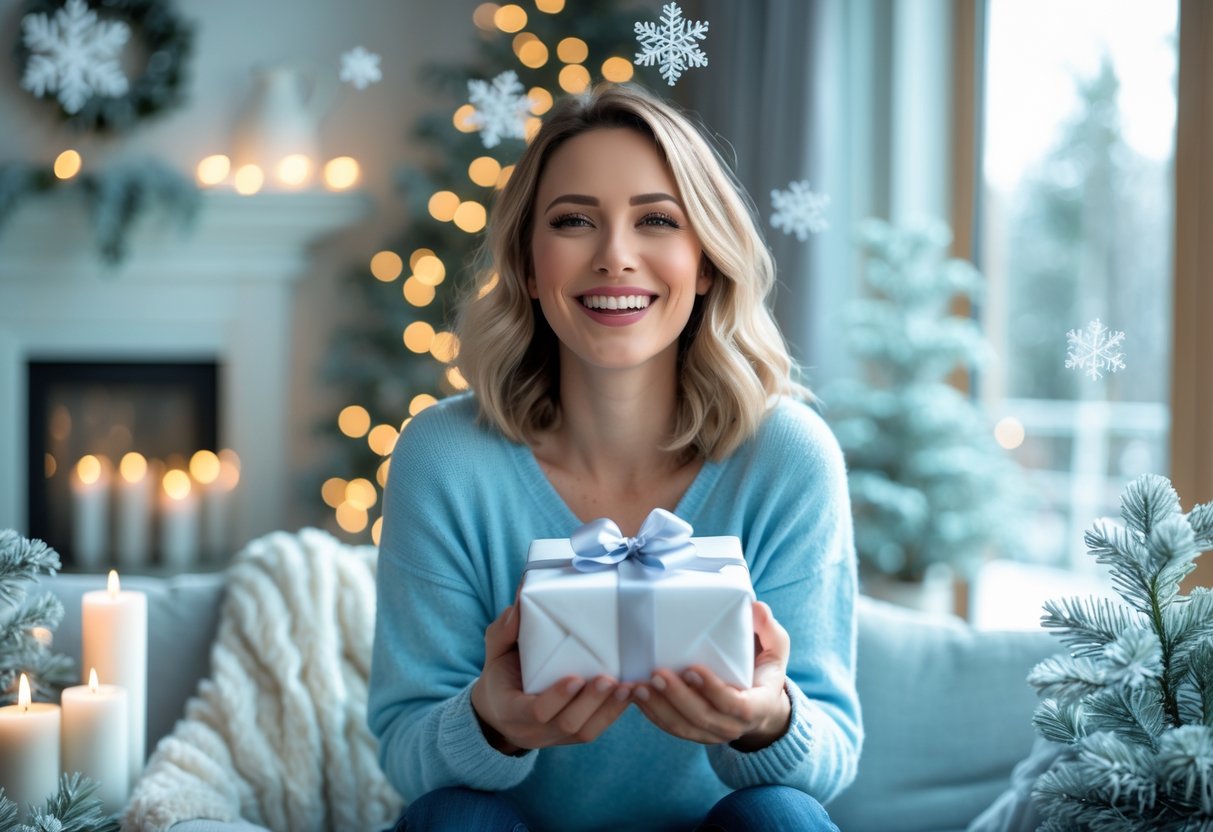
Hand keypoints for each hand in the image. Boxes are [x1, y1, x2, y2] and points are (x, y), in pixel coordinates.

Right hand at [470, 601, 632, 754]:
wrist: (498, 711)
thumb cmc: (500, 675)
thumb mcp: (494, 653)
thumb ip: (503, 632)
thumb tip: (518, 608)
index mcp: (510, 710)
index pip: (536, 712)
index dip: (557, 697)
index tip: (576, 678)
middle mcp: (532, 732)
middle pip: (567, 724)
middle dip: (591, 702)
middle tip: (609, 679)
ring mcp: (553, 738)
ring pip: (585, 731)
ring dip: (608, 709)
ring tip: (627, 686)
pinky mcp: (570, 739)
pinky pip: (594, 730)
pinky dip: (614, 712)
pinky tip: (628, 693)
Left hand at [631, 600, 791, 750]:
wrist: (760, 706)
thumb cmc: (764, 670)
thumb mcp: (775, 649)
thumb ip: (768, 629)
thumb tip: (756, 607)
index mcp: (757, 706)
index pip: (736, 705)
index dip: (713, 690)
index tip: (692, 669)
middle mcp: (734, 726)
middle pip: (703, 717)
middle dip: (677, 697)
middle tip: (657, 673)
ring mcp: (712, 733)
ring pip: (683, 726)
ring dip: (659, 707)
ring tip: (638, 687)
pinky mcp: (695, 732)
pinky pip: (671, 727)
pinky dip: (652, 714)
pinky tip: (636, 696)